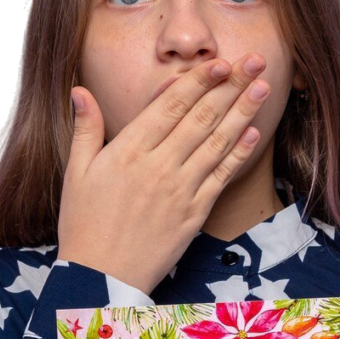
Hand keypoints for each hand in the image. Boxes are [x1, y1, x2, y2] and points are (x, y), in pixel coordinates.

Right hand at [58, 52, 270, 293]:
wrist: (101, 277)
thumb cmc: (84, 225)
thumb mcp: (76, 173)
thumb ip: (85, 129)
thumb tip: (80, 90)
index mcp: (128, 151)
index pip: (171, 106)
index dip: (199, 81)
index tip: (220, 62)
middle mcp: (159, 167)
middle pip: (201, 117)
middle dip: (231, 86)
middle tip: (254, 61)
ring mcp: (180, 191)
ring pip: (217, 143)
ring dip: (243, 113)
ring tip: (263, 88)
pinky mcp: (194, 214)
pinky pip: (221, 178)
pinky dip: (238, 154)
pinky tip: (253, 134)